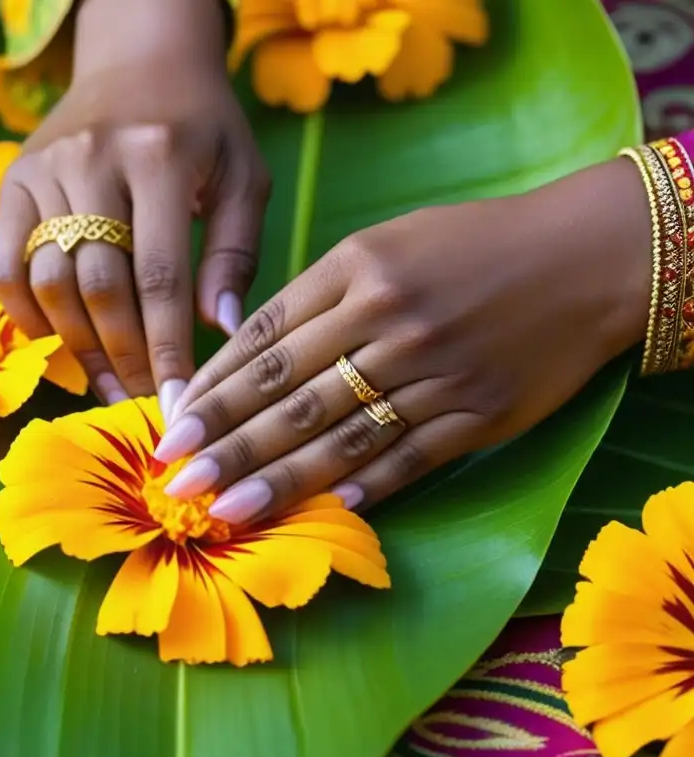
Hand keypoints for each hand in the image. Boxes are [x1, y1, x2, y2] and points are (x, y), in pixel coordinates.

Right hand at [0, 0, 269, 417]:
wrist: (139, 59)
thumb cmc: (204, 126)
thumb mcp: (242, 176)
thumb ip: (236, 254)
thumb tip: (219, 331)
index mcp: (161, 157)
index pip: (160, 277)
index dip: (166, 350)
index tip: (177, 405)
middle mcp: (94, 160)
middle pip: (99, 287)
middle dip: (124, 358)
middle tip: (144, 400)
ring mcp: (44, 169)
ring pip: (49, 283)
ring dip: (78, 348)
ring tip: (110, 385)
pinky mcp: (12, 180)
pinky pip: (5, 267)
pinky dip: (27, 317)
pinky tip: (61, 344)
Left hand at [151, 159, 651, 523]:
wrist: (585, 256)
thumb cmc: (473, 243)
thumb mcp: (387, 242)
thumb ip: (321, 293)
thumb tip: (251, 352)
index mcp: (358, 268)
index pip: (266, 337)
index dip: (215, 385)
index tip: (173, 422)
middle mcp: (390, 319)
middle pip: (289, 392)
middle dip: (226, 441)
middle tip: (175, 478)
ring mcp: (437, 369)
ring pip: (341, 434)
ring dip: (278, 478)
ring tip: (226, 510)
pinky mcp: (481, 412)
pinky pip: (412, 456)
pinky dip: (368, 486)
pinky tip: (325, 511)